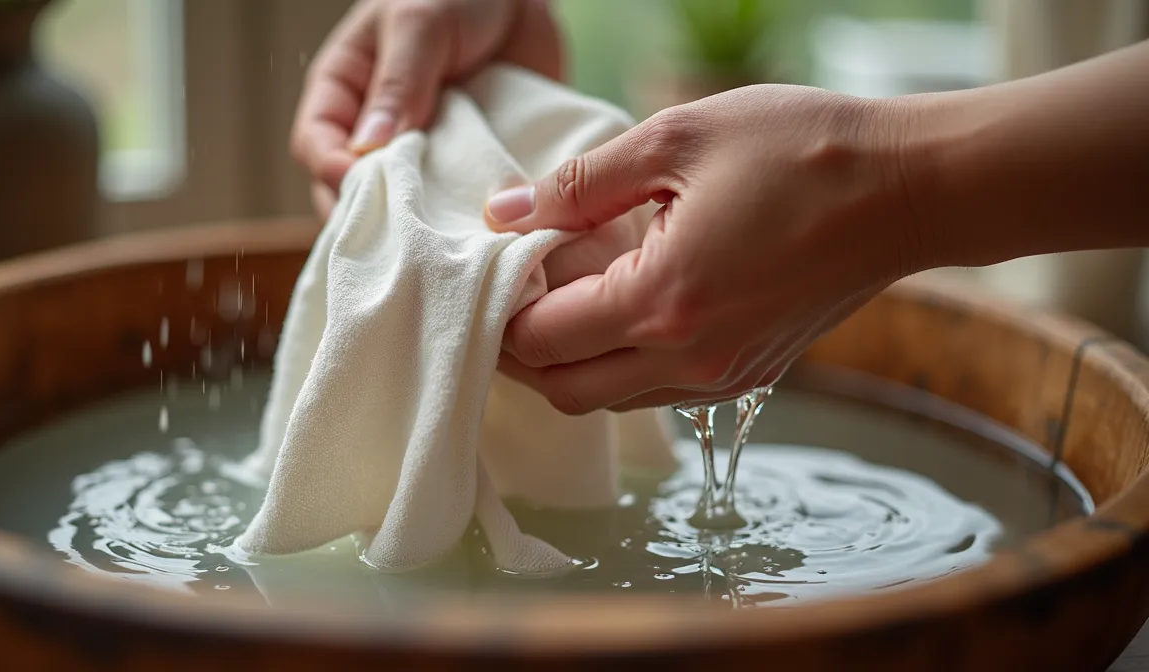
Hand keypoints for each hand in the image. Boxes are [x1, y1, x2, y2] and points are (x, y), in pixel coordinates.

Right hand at [293, 0, 563, 219]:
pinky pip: (455, 204)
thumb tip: (367, 147)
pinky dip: (462, 222)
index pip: (317, 147)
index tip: (361, 189)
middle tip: (398, 240)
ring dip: (420, 229)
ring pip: (404, 209)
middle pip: (353, 194)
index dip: (332, 173)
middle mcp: (377, 131)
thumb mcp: (419, 23)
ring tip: (438, 246)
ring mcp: (422, 154)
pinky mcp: (465, 167)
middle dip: (372, 218)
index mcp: (345, 92)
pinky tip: (475, 236)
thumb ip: (398, 81)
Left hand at [485, 85, 919, 413]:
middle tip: (508, 294)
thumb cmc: (802, 151)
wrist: (912, 188)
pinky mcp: (750, 376)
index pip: (540, 340)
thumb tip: (505, 213)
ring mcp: (723, 378)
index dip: (498, 309)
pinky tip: (621, 305)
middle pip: (564, 391)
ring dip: (570, 362)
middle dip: (520, 353)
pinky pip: (657, 391)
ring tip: (561, 295)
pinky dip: (620, 363)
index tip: (492, 267)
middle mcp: (689, 362)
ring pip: (609, 400)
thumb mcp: (676, 139)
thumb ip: (578, 184)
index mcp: (662, 303)